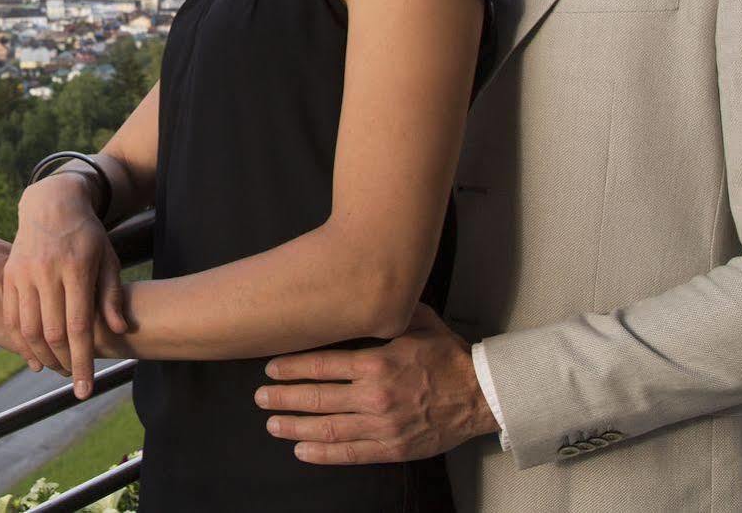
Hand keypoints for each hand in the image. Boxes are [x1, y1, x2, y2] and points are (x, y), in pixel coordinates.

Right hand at [6, 173, 129, 397]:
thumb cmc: (87, 235)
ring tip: (55, 367)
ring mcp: (24, 272)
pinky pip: (11, 315)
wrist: (52, 204)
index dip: (82, 362)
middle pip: (52, 332)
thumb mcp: (108, 259)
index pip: (79, 326)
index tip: (85, 389)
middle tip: (72, 378)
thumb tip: (119, 331)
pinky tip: (33, 352)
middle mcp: (47, 272)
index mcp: (76, 269)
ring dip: (42, 355)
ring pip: (28, 328)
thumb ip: (111, 296)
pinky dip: (20, 339)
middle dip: (63, 363)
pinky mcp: (9, 273)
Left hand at [255, 304, 497, 463]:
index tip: (270, 370)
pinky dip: (322, 453)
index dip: (291, 368)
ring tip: (272, 424)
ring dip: (295, 427)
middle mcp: (374, 396)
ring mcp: (383, 426)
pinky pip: (350, 454)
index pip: (321, 365)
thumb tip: (359, 288)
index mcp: (376, 363)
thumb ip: (385, 311)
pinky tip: (301, 450)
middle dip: (284, 398)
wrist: (481, 394)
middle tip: (260, 398)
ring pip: (328, 428)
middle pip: (317, 398)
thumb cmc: (446, 355)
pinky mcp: (392, 448)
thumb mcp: (416, 321)